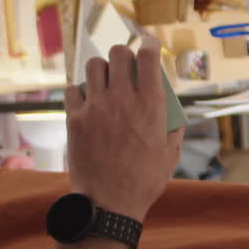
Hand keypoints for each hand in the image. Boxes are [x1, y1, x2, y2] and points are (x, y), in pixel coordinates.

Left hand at [64, 37, 183, 220]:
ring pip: (93, 65)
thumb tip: (175, 114)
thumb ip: (174, 128)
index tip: (148, 45)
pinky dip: (80, 91)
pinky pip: (73, 89)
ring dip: (101, 69)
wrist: (109, 203)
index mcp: (151, 105)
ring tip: (104, 81)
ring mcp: (96, 107)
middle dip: (123, 55)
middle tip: (124, 66)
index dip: (148, 44)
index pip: (148, 56)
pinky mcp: (75, 119)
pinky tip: (86, 101)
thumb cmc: (144, 181)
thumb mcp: (170, 154)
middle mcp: (123, 99)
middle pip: (118, 53)